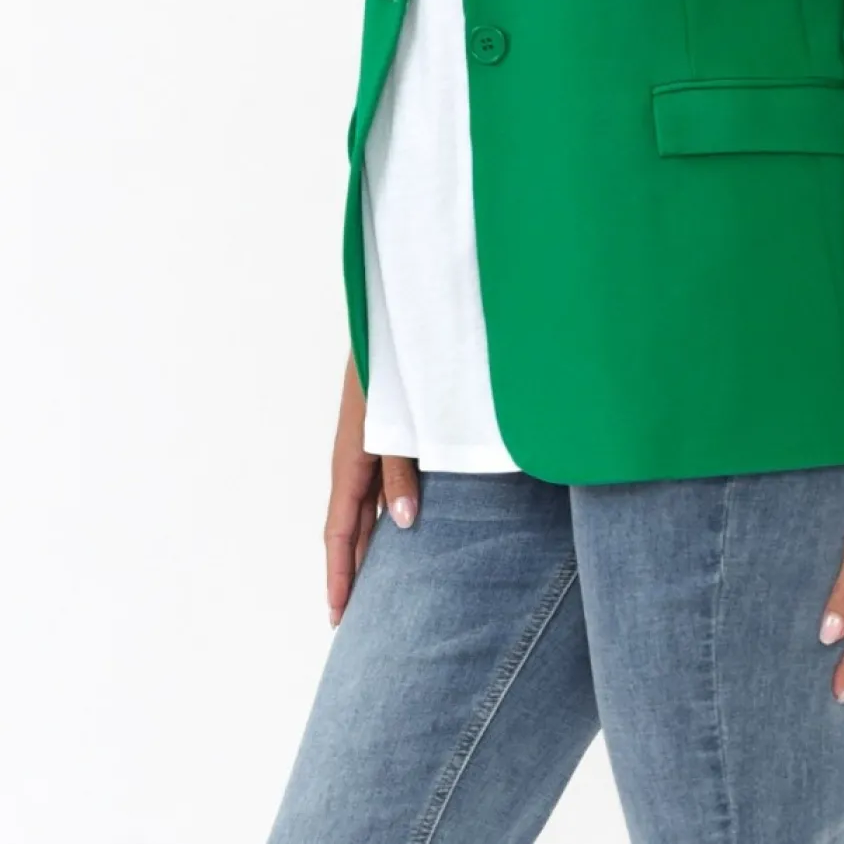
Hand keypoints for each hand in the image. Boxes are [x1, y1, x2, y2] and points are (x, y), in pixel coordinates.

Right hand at [324, 352, 421, 625]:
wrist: (388, 325)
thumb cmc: (391, 372)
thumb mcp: (395, 427)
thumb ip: (400, 474)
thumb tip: (403, 525)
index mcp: (349, 463)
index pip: (339, 534)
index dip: (339, 575)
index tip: (339, 616)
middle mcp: (355, 461)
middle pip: (350, 529)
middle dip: (352, 572)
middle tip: (359, 618)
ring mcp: (369, 450)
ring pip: (367, 510)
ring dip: (371, 546)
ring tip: (383, 585)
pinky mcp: (386, 436)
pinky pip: (381, 488)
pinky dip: (388, 514)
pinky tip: (405, 528)